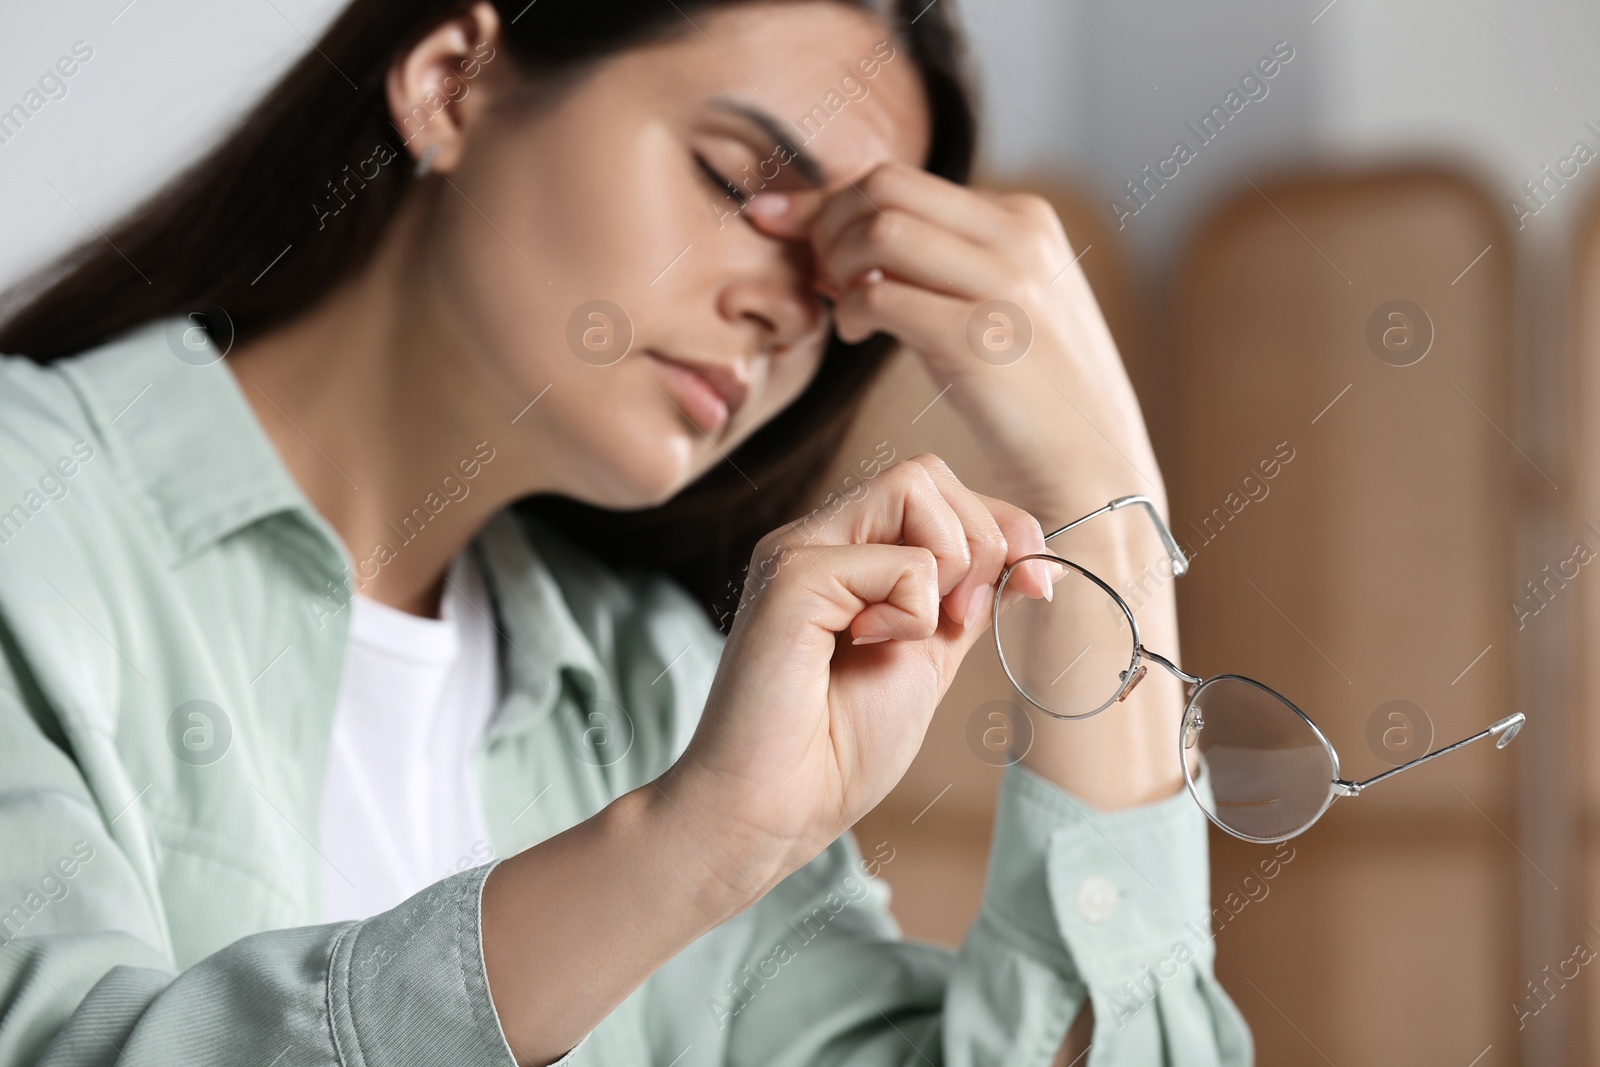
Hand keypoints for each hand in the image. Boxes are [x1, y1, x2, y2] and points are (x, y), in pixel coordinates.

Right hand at [656, 455, 1050, 903]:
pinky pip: (900, 559)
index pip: (935, 490)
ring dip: (950, 565)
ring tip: (911, 634)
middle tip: (963, 619)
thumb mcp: (927, 660)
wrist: (770, 812)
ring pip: (915, 485)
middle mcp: (816, 540)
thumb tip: (1023, 556)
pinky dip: (913, 612)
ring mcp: (799, 551)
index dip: (1001, 526)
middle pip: (928, 473)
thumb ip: (962, 604)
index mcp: (845, 555)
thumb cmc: (834, 750)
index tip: (1036, 586)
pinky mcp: (792, 577)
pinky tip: (867, 650)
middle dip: (982, 540)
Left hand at [746, 163, 1165, 530]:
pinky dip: (850, 310)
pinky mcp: (981, 340)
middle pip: (883, 188)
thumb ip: (938, 257)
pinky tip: (854, 334)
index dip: (828, 201)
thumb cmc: (1028, 390)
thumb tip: (835, 224)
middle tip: (820, 277)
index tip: (781, 223)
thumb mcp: (996, 299)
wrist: (1093, 465)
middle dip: (827, 225)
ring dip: (837, 265)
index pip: (901, 178)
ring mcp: (1004, 286)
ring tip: (842, 307)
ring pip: (880, 229)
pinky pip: (883, 296)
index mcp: (1022, 217)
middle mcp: (1019, 237)